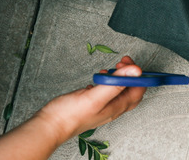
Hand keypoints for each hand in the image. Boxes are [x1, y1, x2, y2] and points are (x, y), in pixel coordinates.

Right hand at [0, 56, 146, 159]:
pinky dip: (108, 81)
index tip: (128, 62)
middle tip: (122, 62)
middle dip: (131, 74)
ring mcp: (102, 107)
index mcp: (116, 107)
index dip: (137, 75)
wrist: (49, 126)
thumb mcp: (95, 97)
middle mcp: (112, 108)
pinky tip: (99, 78)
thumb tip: (136, 71)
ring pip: (119, 90)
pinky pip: (107, 92)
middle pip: (131, 90)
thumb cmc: (70, 115)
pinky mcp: (92, 104)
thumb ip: (115, 83)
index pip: (138, 89)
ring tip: (112, 68)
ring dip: (119, 77)